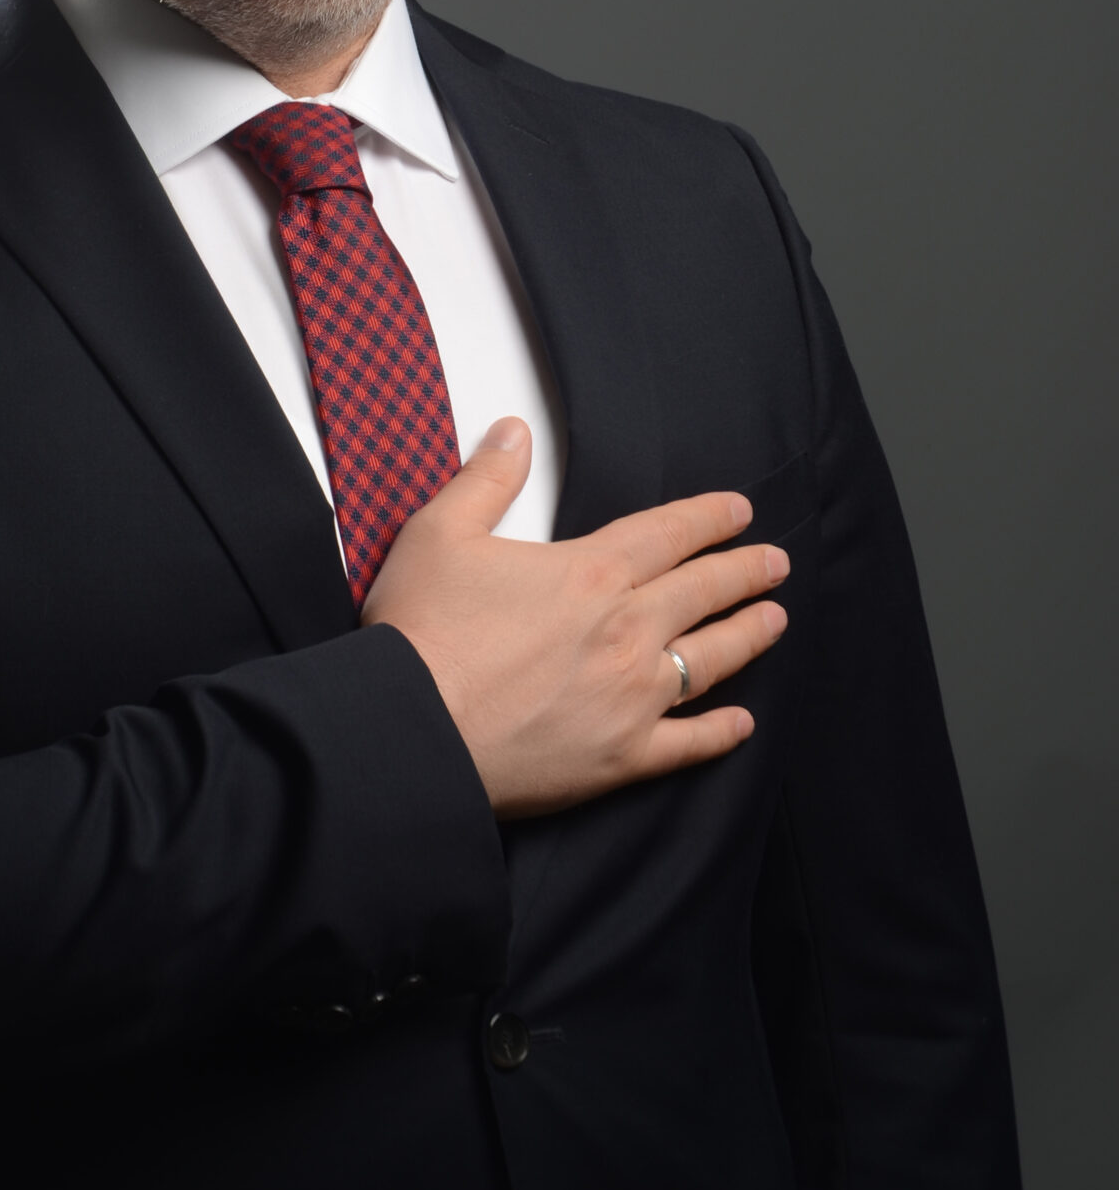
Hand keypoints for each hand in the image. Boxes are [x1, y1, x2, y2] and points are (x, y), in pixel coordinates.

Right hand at [362, 418, 789, 817]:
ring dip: (748, 636)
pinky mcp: (621, 757)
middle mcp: (626, 631)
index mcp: (590, 573)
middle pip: (703, 593)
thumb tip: (514, 432)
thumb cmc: (421, 632)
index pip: (667, 533)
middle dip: (744, 573)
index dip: (708, 518)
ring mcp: (631, 698)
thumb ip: (486, 479)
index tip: (740, 511)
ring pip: (710, 659)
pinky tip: (742, 723)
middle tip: (777, 563)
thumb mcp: (440, 533)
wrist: (413, 729)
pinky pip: (689, 743)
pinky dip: (721, 732)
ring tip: (775, 621)